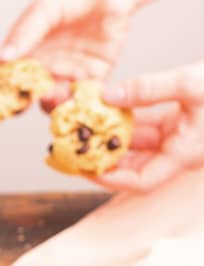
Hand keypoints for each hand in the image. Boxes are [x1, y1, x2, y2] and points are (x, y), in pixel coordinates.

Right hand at [0, 0, 148, 110]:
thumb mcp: (44, 10)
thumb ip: (24, 33)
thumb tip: (3, 57)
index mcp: (27, 54)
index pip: (8, 77)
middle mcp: (45, 69)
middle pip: (30, 95)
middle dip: (25, 103)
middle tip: (23, 103)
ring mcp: (69, 76)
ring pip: (55, 101)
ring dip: (52, 104)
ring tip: (51, 96)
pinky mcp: (94, 78)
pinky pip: (84, 97)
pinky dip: (80, 102)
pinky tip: (76, 99)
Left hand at [96, 62, 203, 190]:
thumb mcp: (191, 84)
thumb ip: (150, 89)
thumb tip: (109, 95)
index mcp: (182, 155)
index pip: (140, 181)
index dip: (111, 179)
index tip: (86, 168)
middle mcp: (176, 152)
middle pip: (132, 165)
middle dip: (103, 157)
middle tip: (74, 148)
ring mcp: (176, 137)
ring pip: (136, 143)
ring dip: (112, 135)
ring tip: (84, 127)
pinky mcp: (177, 120)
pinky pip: (145, 124)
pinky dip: (127, 117)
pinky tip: (108, 107)